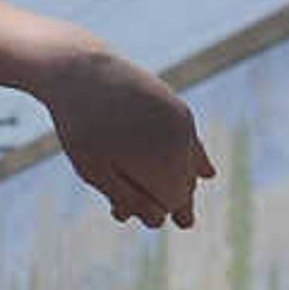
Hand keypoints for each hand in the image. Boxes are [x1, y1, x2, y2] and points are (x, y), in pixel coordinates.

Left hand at [41, 44, 213, 227]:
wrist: (81, 70)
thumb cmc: (81, 126)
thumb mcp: (94, 170)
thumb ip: (127, 196)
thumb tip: (157, 219)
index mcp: (162, 162)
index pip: (171, 202)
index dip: (153, 212)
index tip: (120, 214)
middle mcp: (180, 142)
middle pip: (182, 185)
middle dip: (165, 201)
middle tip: (158, 220)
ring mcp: (182, 123)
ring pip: (186, 164)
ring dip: (172, 183)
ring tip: (178, 209)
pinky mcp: (178, 108)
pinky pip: (191, 142)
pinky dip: (195, 160)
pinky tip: (207, 175)